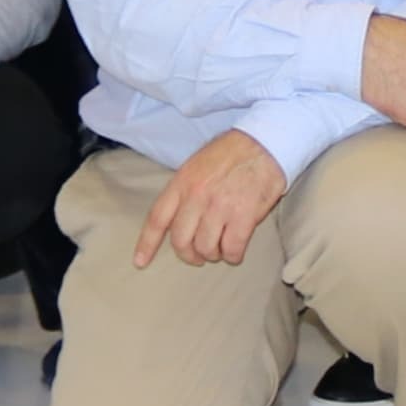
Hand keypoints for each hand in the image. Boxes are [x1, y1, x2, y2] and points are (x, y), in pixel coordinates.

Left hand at [133, 129, 286, 267]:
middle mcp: (197, 196)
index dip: (147, 244)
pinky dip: (233, 255)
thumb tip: (177, 220)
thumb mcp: (196, 165)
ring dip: (213, 254)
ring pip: (206, 249)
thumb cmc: (231, 154)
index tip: (140, 262)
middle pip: (181, 241)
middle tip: (199, 255)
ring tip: (221, 247)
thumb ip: (184, 192)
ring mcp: (220, 207)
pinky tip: (236, 250)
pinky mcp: (244, 216)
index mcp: (182, 183)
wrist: (265, 143)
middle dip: (189, 255)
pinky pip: (232, 249)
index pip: (158, 219)